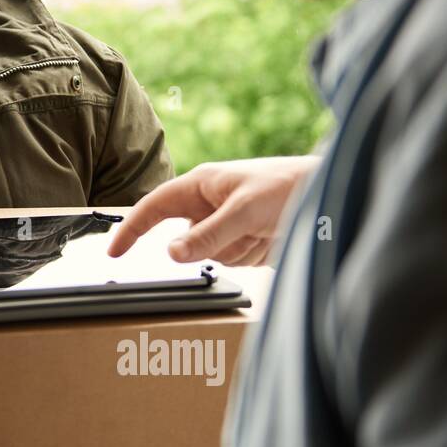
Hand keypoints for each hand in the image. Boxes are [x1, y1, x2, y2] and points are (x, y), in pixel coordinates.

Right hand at [106, 155, 320, 265]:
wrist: (332, 196)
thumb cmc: (289, 186)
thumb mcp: (245, 211)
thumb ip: (207, 235)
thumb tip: (171, 254)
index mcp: (201, 185)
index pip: (154, 207)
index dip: (131, 229)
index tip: (114, 252)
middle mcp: (210, 205)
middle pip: (187, 240)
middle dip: (211, 245)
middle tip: (241, 234)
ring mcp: (228, 224)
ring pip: (212, 256)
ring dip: (237, 250)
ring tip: (263, 230)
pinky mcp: (245, 240)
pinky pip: (234, 261)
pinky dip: (251, 255)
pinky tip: (271, 238)